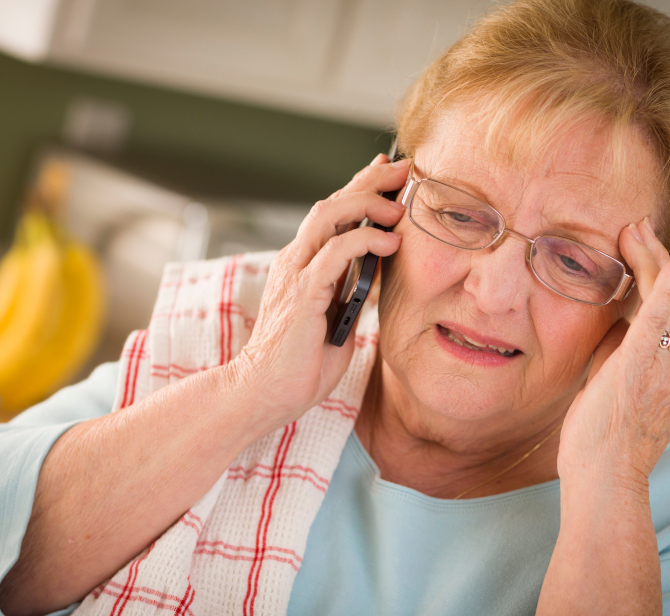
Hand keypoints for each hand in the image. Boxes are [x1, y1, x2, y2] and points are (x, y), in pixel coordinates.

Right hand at [232, 154, 409, 433]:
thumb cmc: (300, 364)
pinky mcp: (301, 294)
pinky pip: (334, 254)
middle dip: (370, 181)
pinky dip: (364, 241)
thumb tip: (377, 276)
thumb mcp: (338, 319)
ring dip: (368, 203)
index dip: (361, 188)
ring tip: (400, 205)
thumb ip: (352, 293)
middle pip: (332, 204)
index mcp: (304, 265)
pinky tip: (390, 243)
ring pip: (329, 217)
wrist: (265, 393)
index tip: (391, 173)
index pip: (333, 215)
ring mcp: (295, 274)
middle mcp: (296, 261)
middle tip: (404, 168)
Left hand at [557, 217, 669, 487]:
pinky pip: (659, 320)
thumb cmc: (597, 447)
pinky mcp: (645, 366)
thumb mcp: (608, 391)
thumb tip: (610, 325)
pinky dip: (664, 288)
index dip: (653, 286)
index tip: (638, 256)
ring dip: (650, 263)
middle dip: (655, 263)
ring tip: (636, 230)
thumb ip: (614, 356)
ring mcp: (667, 369)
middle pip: (668, 307)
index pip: (662, 323)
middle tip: (639, 228)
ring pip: (664, 305)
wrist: (603, 481)